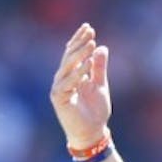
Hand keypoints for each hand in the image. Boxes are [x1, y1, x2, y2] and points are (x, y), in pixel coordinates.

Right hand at [50, 22, 110, 150]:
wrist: (92, 133)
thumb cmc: (95, 112)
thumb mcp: (100, 86)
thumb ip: (99, 68)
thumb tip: (102, 47)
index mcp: (71, 75)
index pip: (73, 53)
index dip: (79, 40)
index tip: (89, 27)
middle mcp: (62, 79)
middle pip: (69, 57)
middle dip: (80, 44)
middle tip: (90, 32)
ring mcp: (59, 88)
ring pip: (68, 67)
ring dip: (80, 55)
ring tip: (91, 44)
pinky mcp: (59, 98)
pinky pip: (68, 83)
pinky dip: (78, 74)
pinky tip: (88, 64)